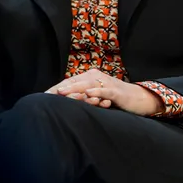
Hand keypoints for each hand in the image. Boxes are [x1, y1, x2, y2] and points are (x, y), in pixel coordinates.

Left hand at [44, 68, 161, 115]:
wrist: (140, 99)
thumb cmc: (117, 100)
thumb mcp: (97, 99)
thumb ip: (83, 99)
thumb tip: (64, 105)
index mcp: (91, 78)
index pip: (70, 82)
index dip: (56, 89)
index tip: (42, 97)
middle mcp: (97, 77)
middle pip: (75, 82)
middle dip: (60, 89)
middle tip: (46, 95)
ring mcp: (107, 84)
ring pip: (87, 84)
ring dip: (74, 89)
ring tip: (61, 93)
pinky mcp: (117, 92)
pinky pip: (104, 91)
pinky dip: (96, 92)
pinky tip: (88, 94)